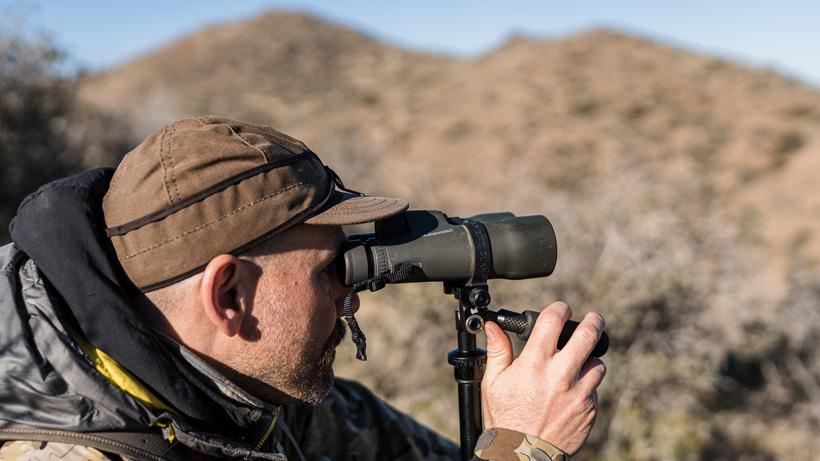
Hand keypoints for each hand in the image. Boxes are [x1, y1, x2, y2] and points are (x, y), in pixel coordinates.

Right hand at [481, 301, 605, 454]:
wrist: (522, 455)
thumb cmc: (504, 419)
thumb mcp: (493, 383)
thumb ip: (497, 351)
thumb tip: (493, 326)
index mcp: (534, 363)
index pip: (553, 320)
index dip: (560, 309)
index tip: (561, 309)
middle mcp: (560, 375)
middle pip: (588, 335)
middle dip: (594, 321)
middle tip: (594, 318)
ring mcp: (578, 393)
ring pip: (597, 364)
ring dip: (590, 359)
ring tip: (579, 362)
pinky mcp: (589, 409)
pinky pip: (594, 389)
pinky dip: (586, 386)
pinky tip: (571, 393)